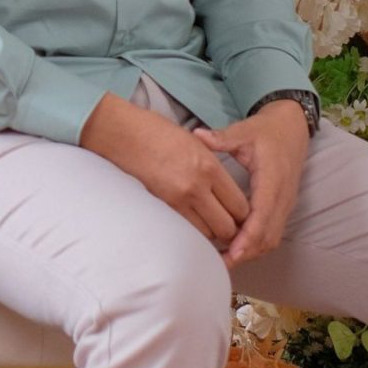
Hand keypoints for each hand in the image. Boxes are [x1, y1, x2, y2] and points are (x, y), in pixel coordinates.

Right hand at [78, 94, 250, 248]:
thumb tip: (226, 191)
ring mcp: (178, 200)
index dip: (244, 215)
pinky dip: (193, 232)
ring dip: (211, 233)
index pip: (240, 205)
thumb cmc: (157, 133)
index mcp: (210, 167)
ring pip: (208, 234)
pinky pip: (187, 231)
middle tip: (228, 226)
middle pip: (228, 226)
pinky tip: (192, 224)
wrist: (123, 135)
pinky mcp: (162, 208)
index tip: (240, 215)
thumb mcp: (196, 144)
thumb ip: (214, 168)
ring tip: (209, 226)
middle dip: (232, 230)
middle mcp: (197, 187)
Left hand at [202, 100, 311, 266]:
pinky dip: (255, 245)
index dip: (247, 237)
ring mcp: (285, 204)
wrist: (291, 129)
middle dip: (245, 252)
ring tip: (223, 260)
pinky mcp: (283, 208)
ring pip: (271, 238)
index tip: (230, 252)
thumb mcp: (244, 131)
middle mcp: (282, 196)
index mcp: (272, 178)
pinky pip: (272, 233)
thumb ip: (222, 137)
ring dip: (250, 251)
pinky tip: (234, 248)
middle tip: (219, 263)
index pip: (262, 214)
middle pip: (268, 235)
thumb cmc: (265, 131)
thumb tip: (197, 134)